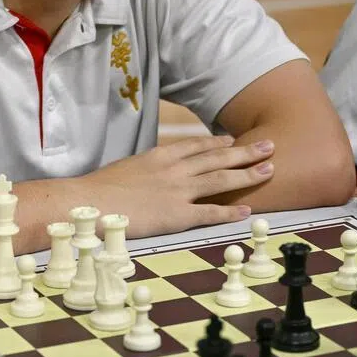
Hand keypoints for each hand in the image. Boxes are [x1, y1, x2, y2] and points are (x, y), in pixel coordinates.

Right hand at [85, 135, 273, 237]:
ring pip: (220, 180)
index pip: (196, 146)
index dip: (218, 143)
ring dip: (247, 174)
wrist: (88, 202)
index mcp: (161, 156)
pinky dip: (229, 212)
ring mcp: (177, 191)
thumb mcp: (128, 169)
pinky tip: (247, 211)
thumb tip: (152, 172)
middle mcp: (174, 169)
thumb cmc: (100, 189)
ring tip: (269, 169)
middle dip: (245, 152)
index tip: (233, 140)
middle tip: (269, 146)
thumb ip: (147, 169)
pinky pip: (209, 213)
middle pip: (217, 157)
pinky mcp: (176, 215)